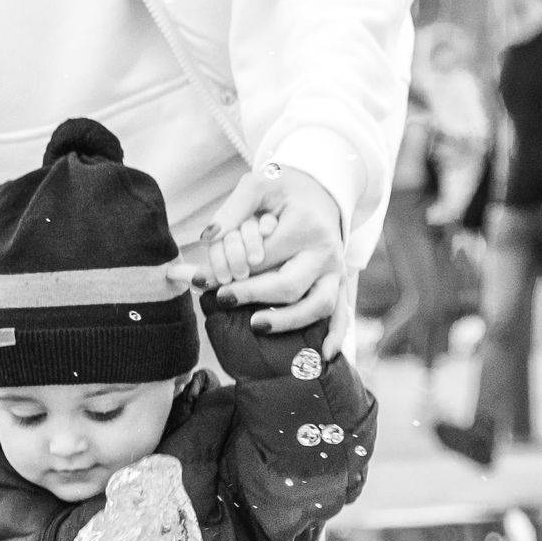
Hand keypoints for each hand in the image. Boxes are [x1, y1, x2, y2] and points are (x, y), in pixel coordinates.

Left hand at [170, 167, 348, 358]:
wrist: (321, 187)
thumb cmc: (284, 188)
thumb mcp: (258, 184)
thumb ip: (232, 210)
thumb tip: (208, 237)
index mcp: (305, 226)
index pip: (262, 258)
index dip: (229, 271)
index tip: (199, 281)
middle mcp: (324, 251)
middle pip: (287, 285)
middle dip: (252, 295)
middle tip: (223, 298)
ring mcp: (334, 270)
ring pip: (317, 305)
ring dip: (286, 321)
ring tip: (255, 324)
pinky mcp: (339, 283)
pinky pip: (342, 314)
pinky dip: (336, 336)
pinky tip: (323, 356)